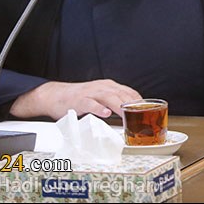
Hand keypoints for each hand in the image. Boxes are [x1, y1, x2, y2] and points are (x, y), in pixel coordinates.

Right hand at [9, 79, 141, 119]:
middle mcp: (102, 87)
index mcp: (109, 86)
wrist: (55, 95)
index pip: (129, 92)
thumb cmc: (80, 98)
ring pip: (109, 97)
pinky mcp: (79, 100)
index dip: (140, 102)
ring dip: (119, 106)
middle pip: (122, 94)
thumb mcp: (101, 96)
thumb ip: (115, 102)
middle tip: (141, 116)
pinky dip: (99, 108)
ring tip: (127, 114)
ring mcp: (91, 93)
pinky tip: (106, 114)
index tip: (148, 112)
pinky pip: (91, 104)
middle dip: (133, 105)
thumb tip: (131, 114)